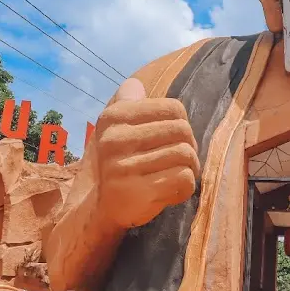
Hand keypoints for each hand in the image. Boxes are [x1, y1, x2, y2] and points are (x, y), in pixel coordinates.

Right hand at [94, 78, 200, 229]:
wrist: (99, 207)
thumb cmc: (119, 163)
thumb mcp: (115, 129)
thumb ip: (127, 104)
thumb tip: (135, 83)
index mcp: (114, 118)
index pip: (174, 108)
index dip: (182, 125)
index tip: (172, 140)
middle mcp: (115, 139)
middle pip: (183, 131)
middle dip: (189, 147)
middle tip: (179, 162)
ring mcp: (125, 167)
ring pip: (186, 156)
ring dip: (190, 169)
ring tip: (176, 176)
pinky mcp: (138, 192)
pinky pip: (184, 179)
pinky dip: (185, 188)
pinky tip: (172, 192)